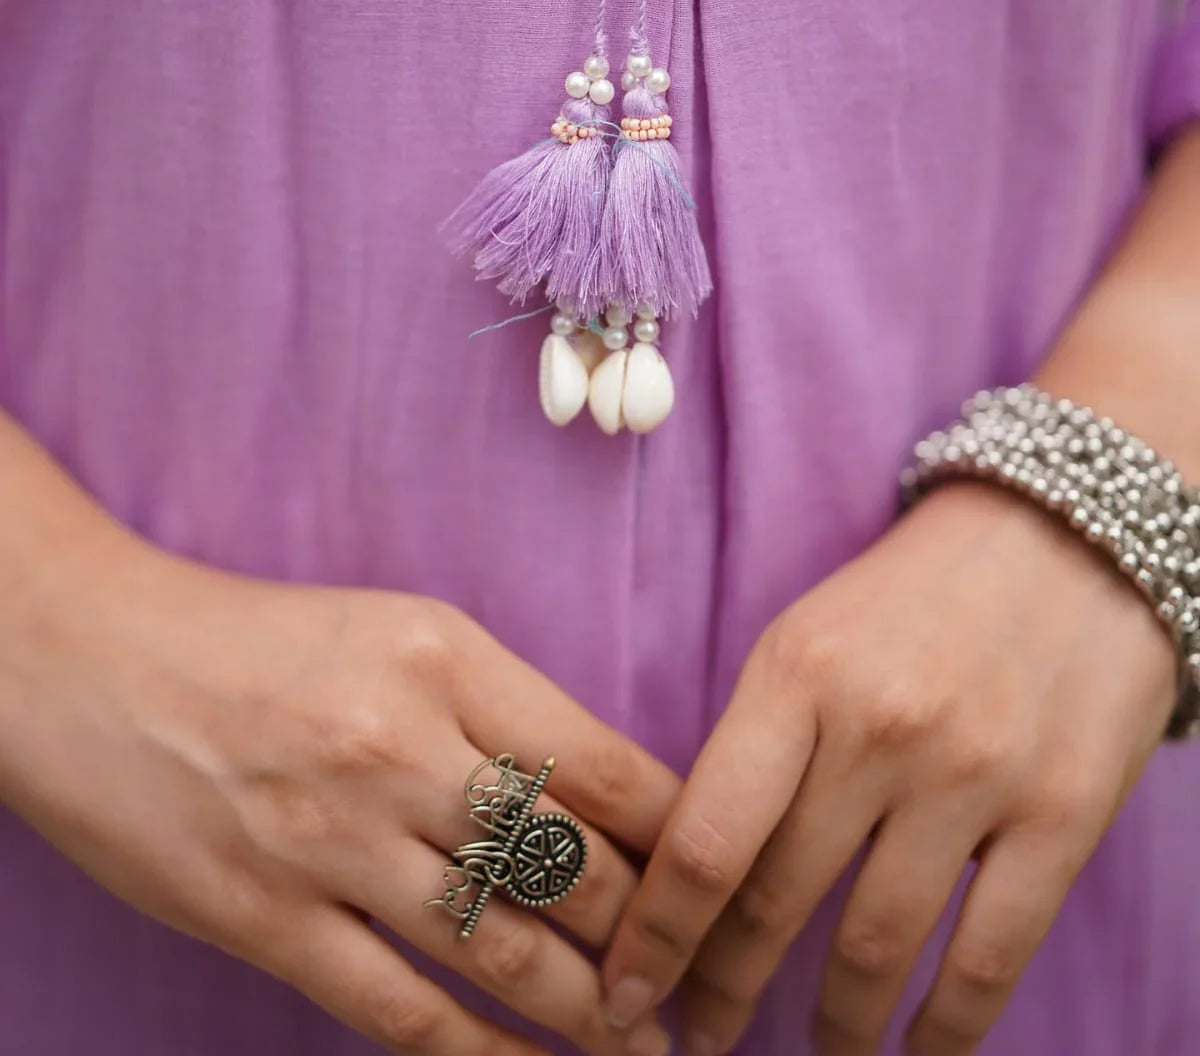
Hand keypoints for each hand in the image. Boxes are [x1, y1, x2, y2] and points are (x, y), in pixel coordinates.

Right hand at [0, 526, 677, 1055]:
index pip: (606, 765)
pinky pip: (401, 1010)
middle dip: (654, 934)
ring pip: (505, 949)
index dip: (683, 838)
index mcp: (444, 656)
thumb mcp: (397, 627)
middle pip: (573, 866)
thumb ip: (497, 702)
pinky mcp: (267, 919)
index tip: (723, 880)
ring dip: (589, 1010)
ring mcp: (333, 841)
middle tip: (703, 976)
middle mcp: (400, 745)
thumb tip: (603, 791)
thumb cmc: (257, 636)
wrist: (92, 658)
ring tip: (646, 1041)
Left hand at [600, 483, 1177, 1055]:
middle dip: (727, 986)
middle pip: (778, 899)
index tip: (625, 995)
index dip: (658, 936)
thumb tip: (702, 877)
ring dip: (835, 1024)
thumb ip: (759, 745)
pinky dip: (945, 1029)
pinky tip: (915, 1052)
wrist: (1070, 537)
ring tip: (813, 1049)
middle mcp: (880, 728)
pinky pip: (990, 957)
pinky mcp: (1062, 814)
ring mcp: (976, 775)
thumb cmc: (916, 595)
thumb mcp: (811, 637)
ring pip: (877, 945)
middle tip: (703, 1032)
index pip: (706, 837)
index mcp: (798, 675)